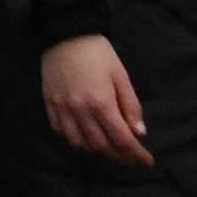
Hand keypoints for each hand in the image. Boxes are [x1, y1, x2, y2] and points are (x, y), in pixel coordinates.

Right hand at [41, 32, 151, 167]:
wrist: (66, 35)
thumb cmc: (99, 53)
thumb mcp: (121, 76)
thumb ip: (130, 106)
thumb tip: (138, 133)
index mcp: (101, 102)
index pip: (121, 138)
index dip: (135, 153)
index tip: (146, 161)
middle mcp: (80, 110)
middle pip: (101, 145)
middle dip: (119, 156)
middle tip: (130, 158)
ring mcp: (62, 109)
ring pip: (79, 143)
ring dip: (97, 151)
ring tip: (109, 149)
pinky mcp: (50, 105)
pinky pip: (61, 132)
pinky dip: (75, 141)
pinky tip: (85, 139)